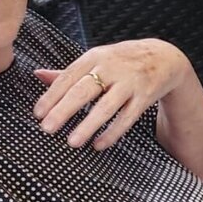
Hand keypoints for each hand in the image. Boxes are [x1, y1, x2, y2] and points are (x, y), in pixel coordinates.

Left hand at [32, 39, 194, 148]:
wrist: (165, 57)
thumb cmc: (123, 61)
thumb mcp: (96, 59)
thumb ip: (68, 72)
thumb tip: (38, 75)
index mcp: (95, 57)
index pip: (69, 77)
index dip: (52, 95)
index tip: (38, 113)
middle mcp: (112, 68)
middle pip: (84, 90)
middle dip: (64, 110)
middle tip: (47, 128)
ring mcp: (130, 83)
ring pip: (106, 106)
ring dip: (88, 125)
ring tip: (72, 142)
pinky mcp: (144, 97)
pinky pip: (127, 117)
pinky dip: (113, 132)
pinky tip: (99, 145)